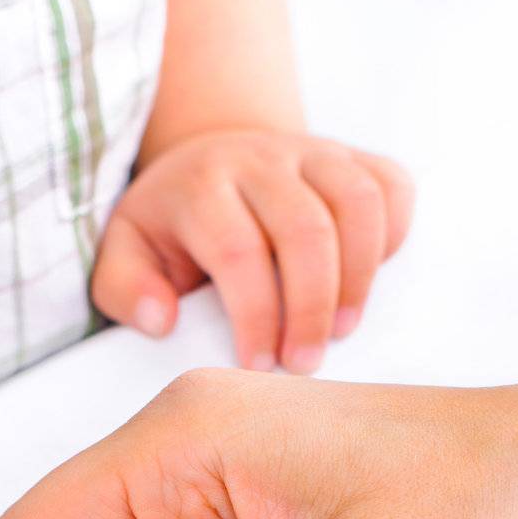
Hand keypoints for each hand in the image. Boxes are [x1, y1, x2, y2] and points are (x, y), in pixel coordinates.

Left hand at [92, 130, 413, 373]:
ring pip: (357, 204)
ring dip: (358, 278)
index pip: (238, 251)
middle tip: (304, 365)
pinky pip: (391, 188)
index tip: (258, 367)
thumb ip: (125, 289)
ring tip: (343, 332)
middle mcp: (261, 158)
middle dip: (311, 308)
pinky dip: (392, 238)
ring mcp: (314, 151)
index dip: (255, 316)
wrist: (215, 160)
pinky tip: (368, 284)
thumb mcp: (126, 253)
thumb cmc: (171, 229)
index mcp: (202, 184)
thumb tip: (161, 319)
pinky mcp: (354, 155)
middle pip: (306, 230)